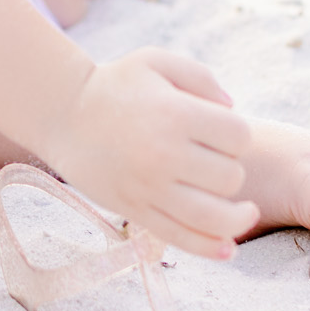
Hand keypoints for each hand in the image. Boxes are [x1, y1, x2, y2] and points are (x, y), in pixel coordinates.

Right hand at [51, 49, 257, 258]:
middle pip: (230, 177)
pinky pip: (181, 238)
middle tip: (213, 161)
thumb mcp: (156, 61)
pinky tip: (228, 249)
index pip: (238, 137)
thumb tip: (233, 109)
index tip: (222, 133)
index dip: (237, 136)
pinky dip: (209, 248)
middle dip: (231, 169)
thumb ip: (201, 78)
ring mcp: (149, 187)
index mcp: (174, 113)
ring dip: (237, 218)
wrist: (63, 113)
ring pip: (214, 217)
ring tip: (246, 212)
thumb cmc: (116, 85)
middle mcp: (164, 153)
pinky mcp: (135, 210)